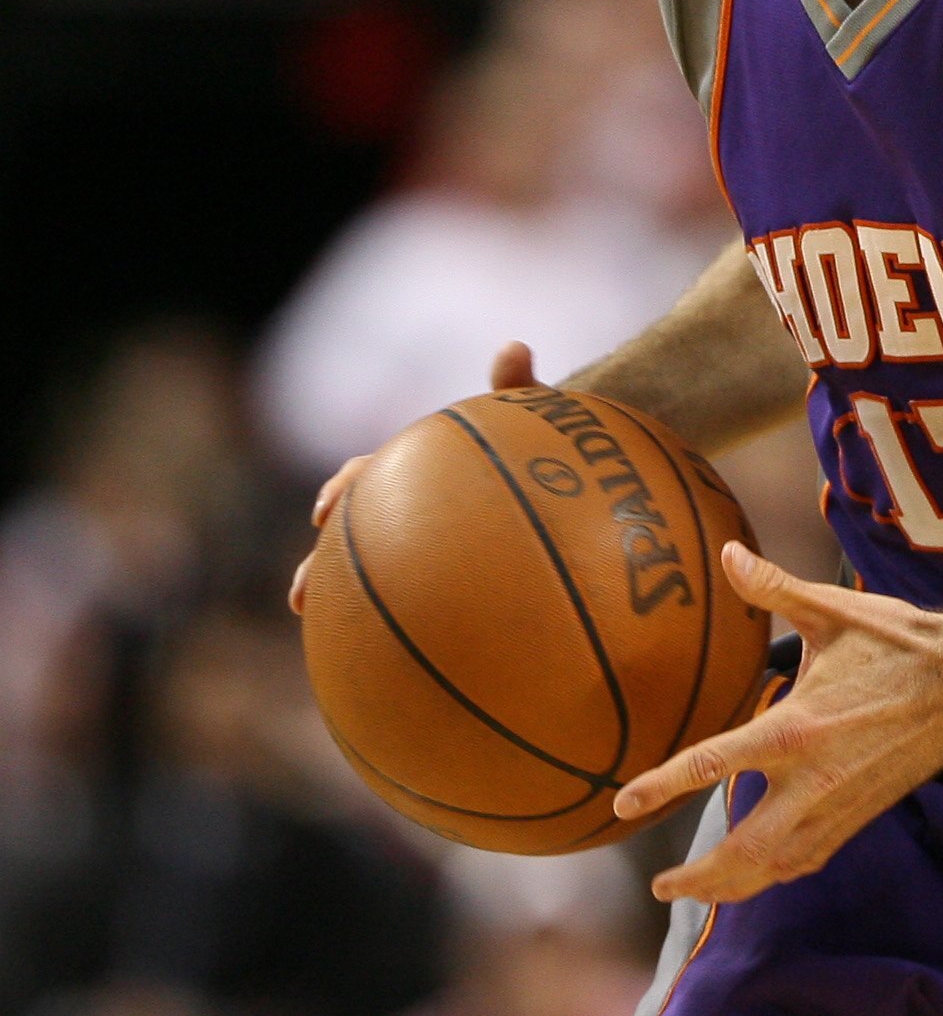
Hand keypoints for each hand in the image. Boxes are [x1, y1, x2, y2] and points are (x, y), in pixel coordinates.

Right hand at [288, 343, 541, 615]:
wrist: (567, 493)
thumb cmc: (548, 451)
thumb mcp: (538, 421)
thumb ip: (523, 390)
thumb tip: (514, 346)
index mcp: (421, 471)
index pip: (370, 475)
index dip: (345, 488)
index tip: (327, 511)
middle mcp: (411, 511)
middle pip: (354, 537)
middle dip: (321, 564)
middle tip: (302, 593)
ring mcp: (425, 549)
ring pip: (371, 578)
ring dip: (342, 604)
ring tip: (324, 640)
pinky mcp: (446, 585)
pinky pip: (413, 611)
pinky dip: (396, 635)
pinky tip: (389, 669)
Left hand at [614, 544, 942, 905]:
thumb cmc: (897, 643)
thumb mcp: (832, 609)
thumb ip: (773, 587)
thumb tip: (726, 554)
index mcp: (795, 727)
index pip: (712, 764)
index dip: (662, 786)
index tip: (624, 803)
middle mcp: (812, 780)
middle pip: (742, 849)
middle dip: (698, 877)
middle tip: (660, 886)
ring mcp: (837, 805)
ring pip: (775, 866)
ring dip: (733, 886)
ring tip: (697, 892)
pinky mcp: (859, 816)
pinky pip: (807, 860)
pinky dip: (775, 874)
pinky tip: (759, 874)